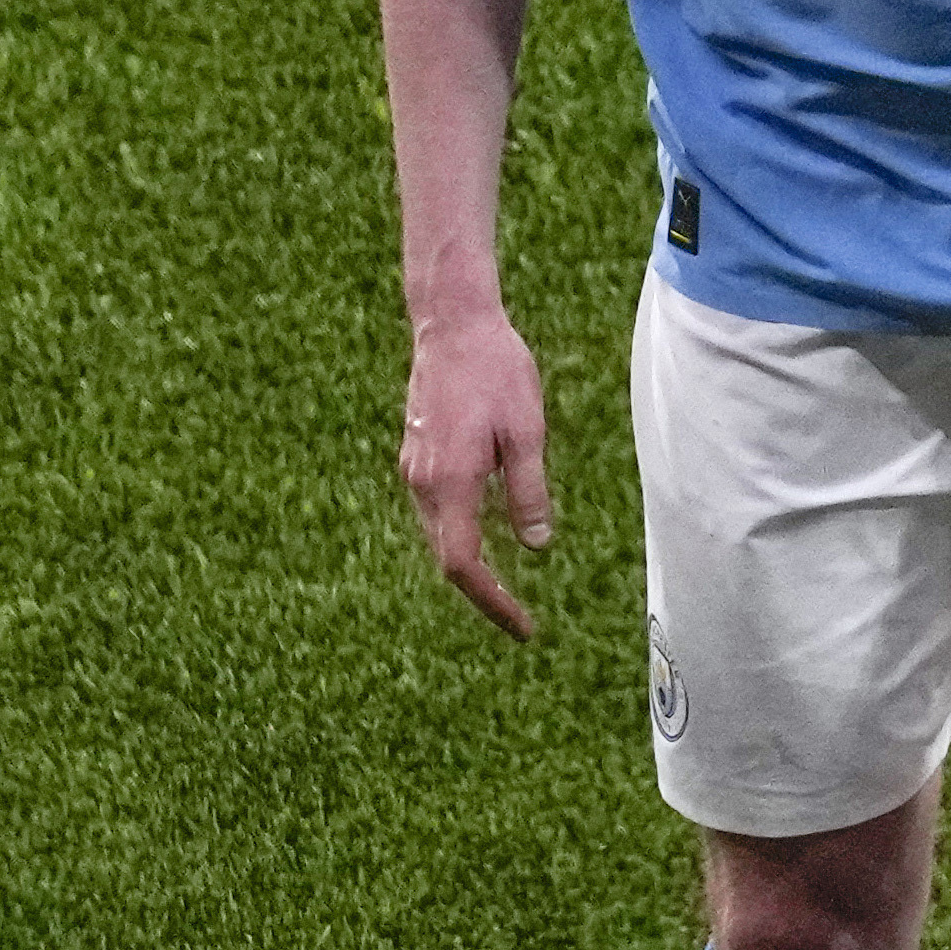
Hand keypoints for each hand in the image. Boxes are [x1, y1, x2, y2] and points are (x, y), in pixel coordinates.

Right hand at [399, 310, 554, 641]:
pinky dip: (458, 534)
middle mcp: (423, 482)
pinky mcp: (415, 455)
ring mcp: (413, 468)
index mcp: (452, 481)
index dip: (492, 603)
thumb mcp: (526, 432)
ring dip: (469, 564)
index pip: (464, 565)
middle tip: (520, 619)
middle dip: (483, 592)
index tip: (522, 627)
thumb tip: (537, 545)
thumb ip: (529, 492)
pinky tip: (486, 534)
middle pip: (448, 558)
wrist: (451, 322)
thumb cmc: (496, 369)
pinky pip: (435, 511)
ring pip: (438, 535)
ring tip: (506, 589)